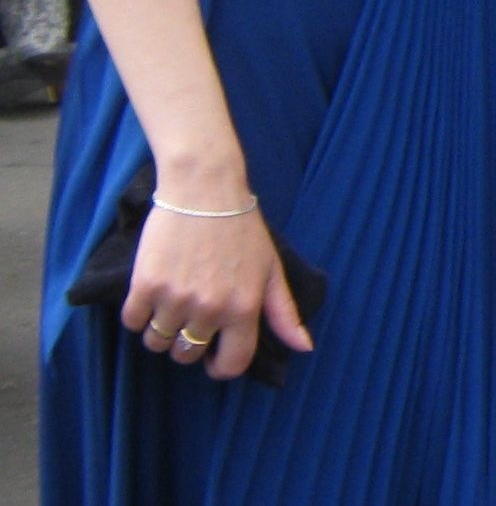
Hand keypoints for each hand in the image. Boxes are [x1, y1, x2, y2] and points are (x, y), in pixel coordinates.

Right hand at [121, 205, 311, 378]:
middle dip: (188, 341)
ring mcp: (176, 298)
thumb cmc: (240, 226)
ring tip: (172, 296)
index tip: (212, 355)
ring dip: (161, 326)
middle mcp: (210, 309)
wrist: (204, 186)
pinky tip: (152, 288)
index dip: (220, 366)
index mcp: (244, 307)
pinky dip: (138, 312)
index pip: (231, 365)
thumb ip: (284, 312)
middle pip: (187, 355)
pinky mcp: (146, 284)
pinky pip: (133, 321)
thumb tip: (305, 348)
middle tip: (191, 311)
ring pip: (157, 342)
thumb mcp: (270, 267)